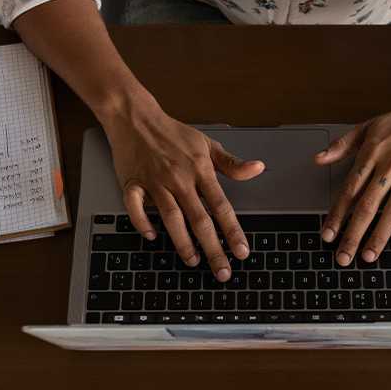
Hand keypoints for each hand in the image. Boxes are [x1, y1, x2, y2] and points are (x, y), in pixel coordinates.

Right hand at [103, 105, 263, 280]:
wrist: (136, 117)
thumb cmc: (173, 132)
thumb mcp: (207, 144)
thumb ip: (231, 163)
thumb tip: (258, 168)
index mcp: (200, 170)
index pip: (221, 206)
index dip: (232, 231)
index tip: (242, 251)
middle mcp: (179, 178)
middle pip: (199, 220)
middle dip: (213, 248)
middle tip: (223, 271)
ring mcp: (155, 182)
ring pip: (171, 218)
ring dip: (183, 243)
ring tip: (193, 261)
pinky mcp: (132, 183)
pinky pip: (135, 207)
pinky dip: (142, 223)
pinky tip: (152, 236)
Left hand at [314, 74, 390, 264]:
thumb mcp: (368, 126)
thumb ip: (342, 145)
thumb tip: (318, 159)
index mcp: (372, 153)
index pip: (350, 190)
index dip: (337, 214)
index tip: (327, 234)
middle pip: (368, 205)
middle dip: (353, 233)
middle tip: (343, 257)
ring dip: (380, 235)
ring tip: (369, 256)